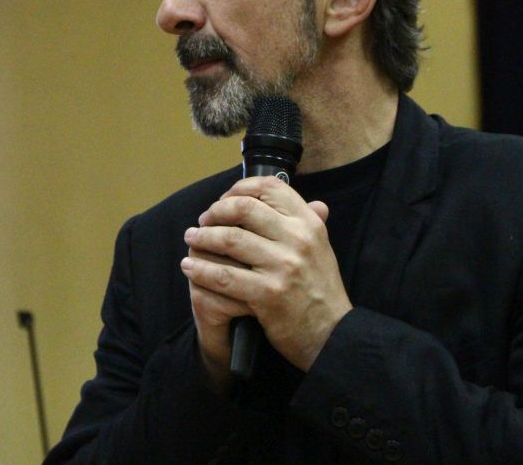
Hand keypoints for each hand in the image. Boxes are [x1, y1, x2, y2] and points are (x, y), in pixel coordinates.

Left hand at [180, 176, 351, 378]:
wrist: (332, 335)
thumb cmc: (320, 289)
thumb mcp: (323, 250)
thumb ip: (313, 224)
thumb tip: (316, 202)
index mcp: (309, 224)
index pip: (270, 187)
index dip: (240, 188)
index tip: (224, 199)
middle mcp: (298, 240)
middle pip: (243, 208)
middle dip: (215, 212)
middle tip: (202, 221)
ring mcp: (283, 267)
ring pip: (229, 240)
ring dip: (202, 238)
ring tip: (191, 239)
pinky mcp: (267, 294)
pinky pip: (224, 276)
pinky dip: (201, 269)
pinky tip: (190, 266)